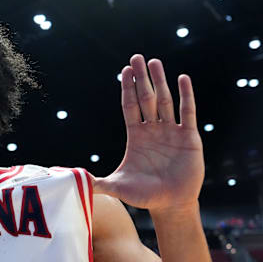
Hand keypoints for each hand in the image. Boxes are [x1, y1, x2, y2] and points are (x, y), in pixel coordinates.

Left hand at [92, 55, 203, 210]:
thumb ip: (98, 183)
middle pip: (146, 98)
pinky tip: (183, 78)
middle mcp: (153, 130)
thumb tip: (74, 181)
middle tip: (137, 57)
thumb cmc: (144, 196)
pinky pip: (187, 112)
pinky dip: (186, 95)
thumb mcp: (118, 187)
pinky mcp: (189, 138)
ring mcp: (171, 132)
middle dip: (141, 78)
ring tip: (155, 62)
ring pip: (165, 100)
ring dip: (161, 81)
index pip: (130, 106)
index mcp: (136, 136)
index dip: (127, 89)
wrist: (171, 204)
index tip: (124, 70)